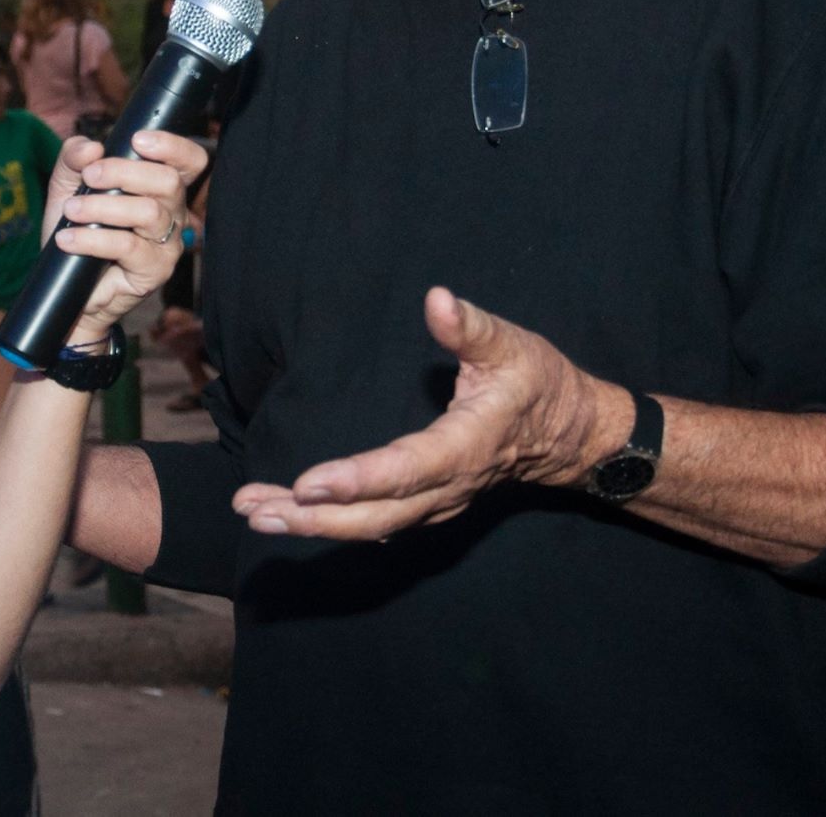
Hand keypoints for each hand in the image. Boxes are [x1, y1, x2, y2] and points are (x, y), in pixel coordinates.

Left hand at [44, 129, 208, 344]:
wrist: (66, 283)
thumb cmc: (76, 230)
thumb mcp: (67, 187)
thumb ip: (74, 159)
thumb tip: (91, 147)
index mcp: (160, 188)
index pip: (189, 161)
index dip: (172, 146)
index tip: (137, 140)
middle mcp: (173, 213)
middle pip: (168, 181)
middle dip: (123, 172)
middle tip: (89, 177)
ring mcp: (168, 243)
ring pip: (148, 212)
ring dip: (102, 207)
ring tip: (71, 211)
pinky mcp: (155, 270)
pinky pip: (129, 247)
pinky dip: (93, 239)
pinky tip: (68, 239)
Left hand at [232, 287, 613, 541]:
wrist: (573, 435)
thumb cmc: (540, 383)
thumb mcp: (513, 346)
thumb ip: (471, 327)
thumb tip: (436, 299)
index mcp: (467, 446)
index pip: (406, 469)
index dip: (357, 481)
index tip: (305, 483)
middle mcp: (449, 486)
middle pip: (377, 516)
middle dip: (313, 517)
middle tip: (252, 508)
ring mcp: (438, 502)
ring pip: (372, 526)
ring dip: (311, 523)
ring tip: (252, 512)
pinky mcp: (429, 504)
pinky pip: (377, 523)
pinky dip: (332, 521)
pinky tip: (289, 516)